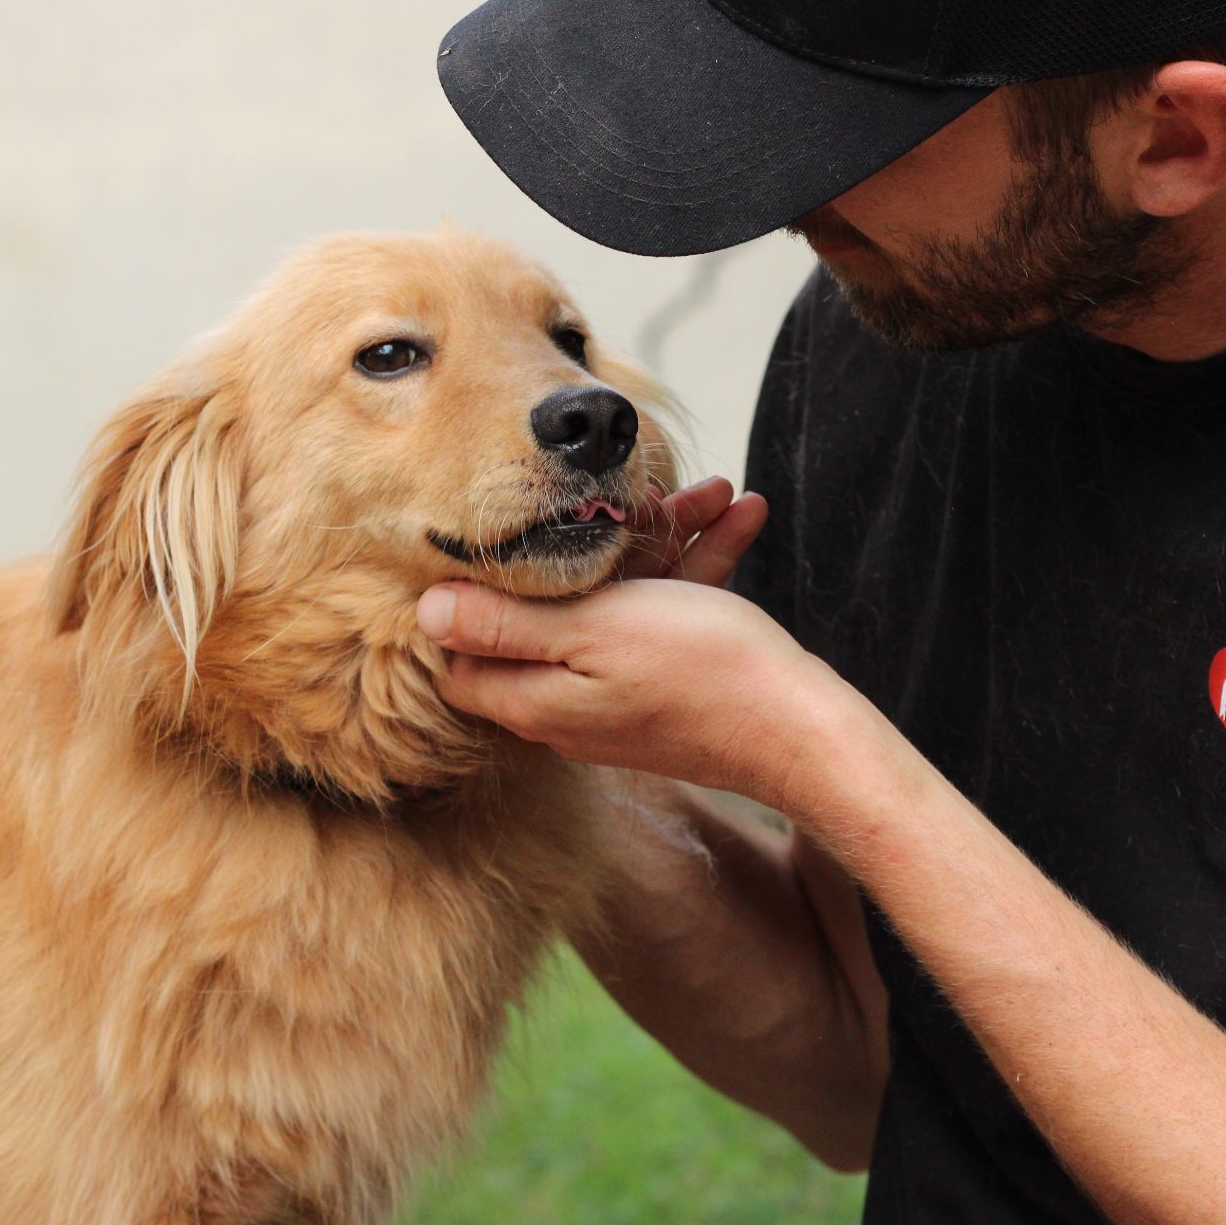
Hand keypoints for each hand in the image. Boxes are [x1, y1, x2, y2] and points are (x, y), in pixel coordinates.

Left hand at [417, 479, 854, 809]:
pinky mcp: (668, 686)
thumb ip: (505, 624)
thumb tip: (425, 612)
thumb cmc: (698, 672)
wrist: (800, 733)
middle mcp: (567, 705)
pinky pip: (666, 616)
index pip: (466, 648)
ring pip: (622, 601)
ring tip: (713, 491)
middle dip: (596, 542)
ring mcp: (620, 695)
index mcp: (533, 696)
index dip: (479, 588)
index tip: (508, 529)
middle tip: (640, 491)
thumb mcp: (592, 631)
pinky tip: (740, 515)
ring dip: (666, 540)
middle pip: (552, 610)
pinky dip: (696, 568)